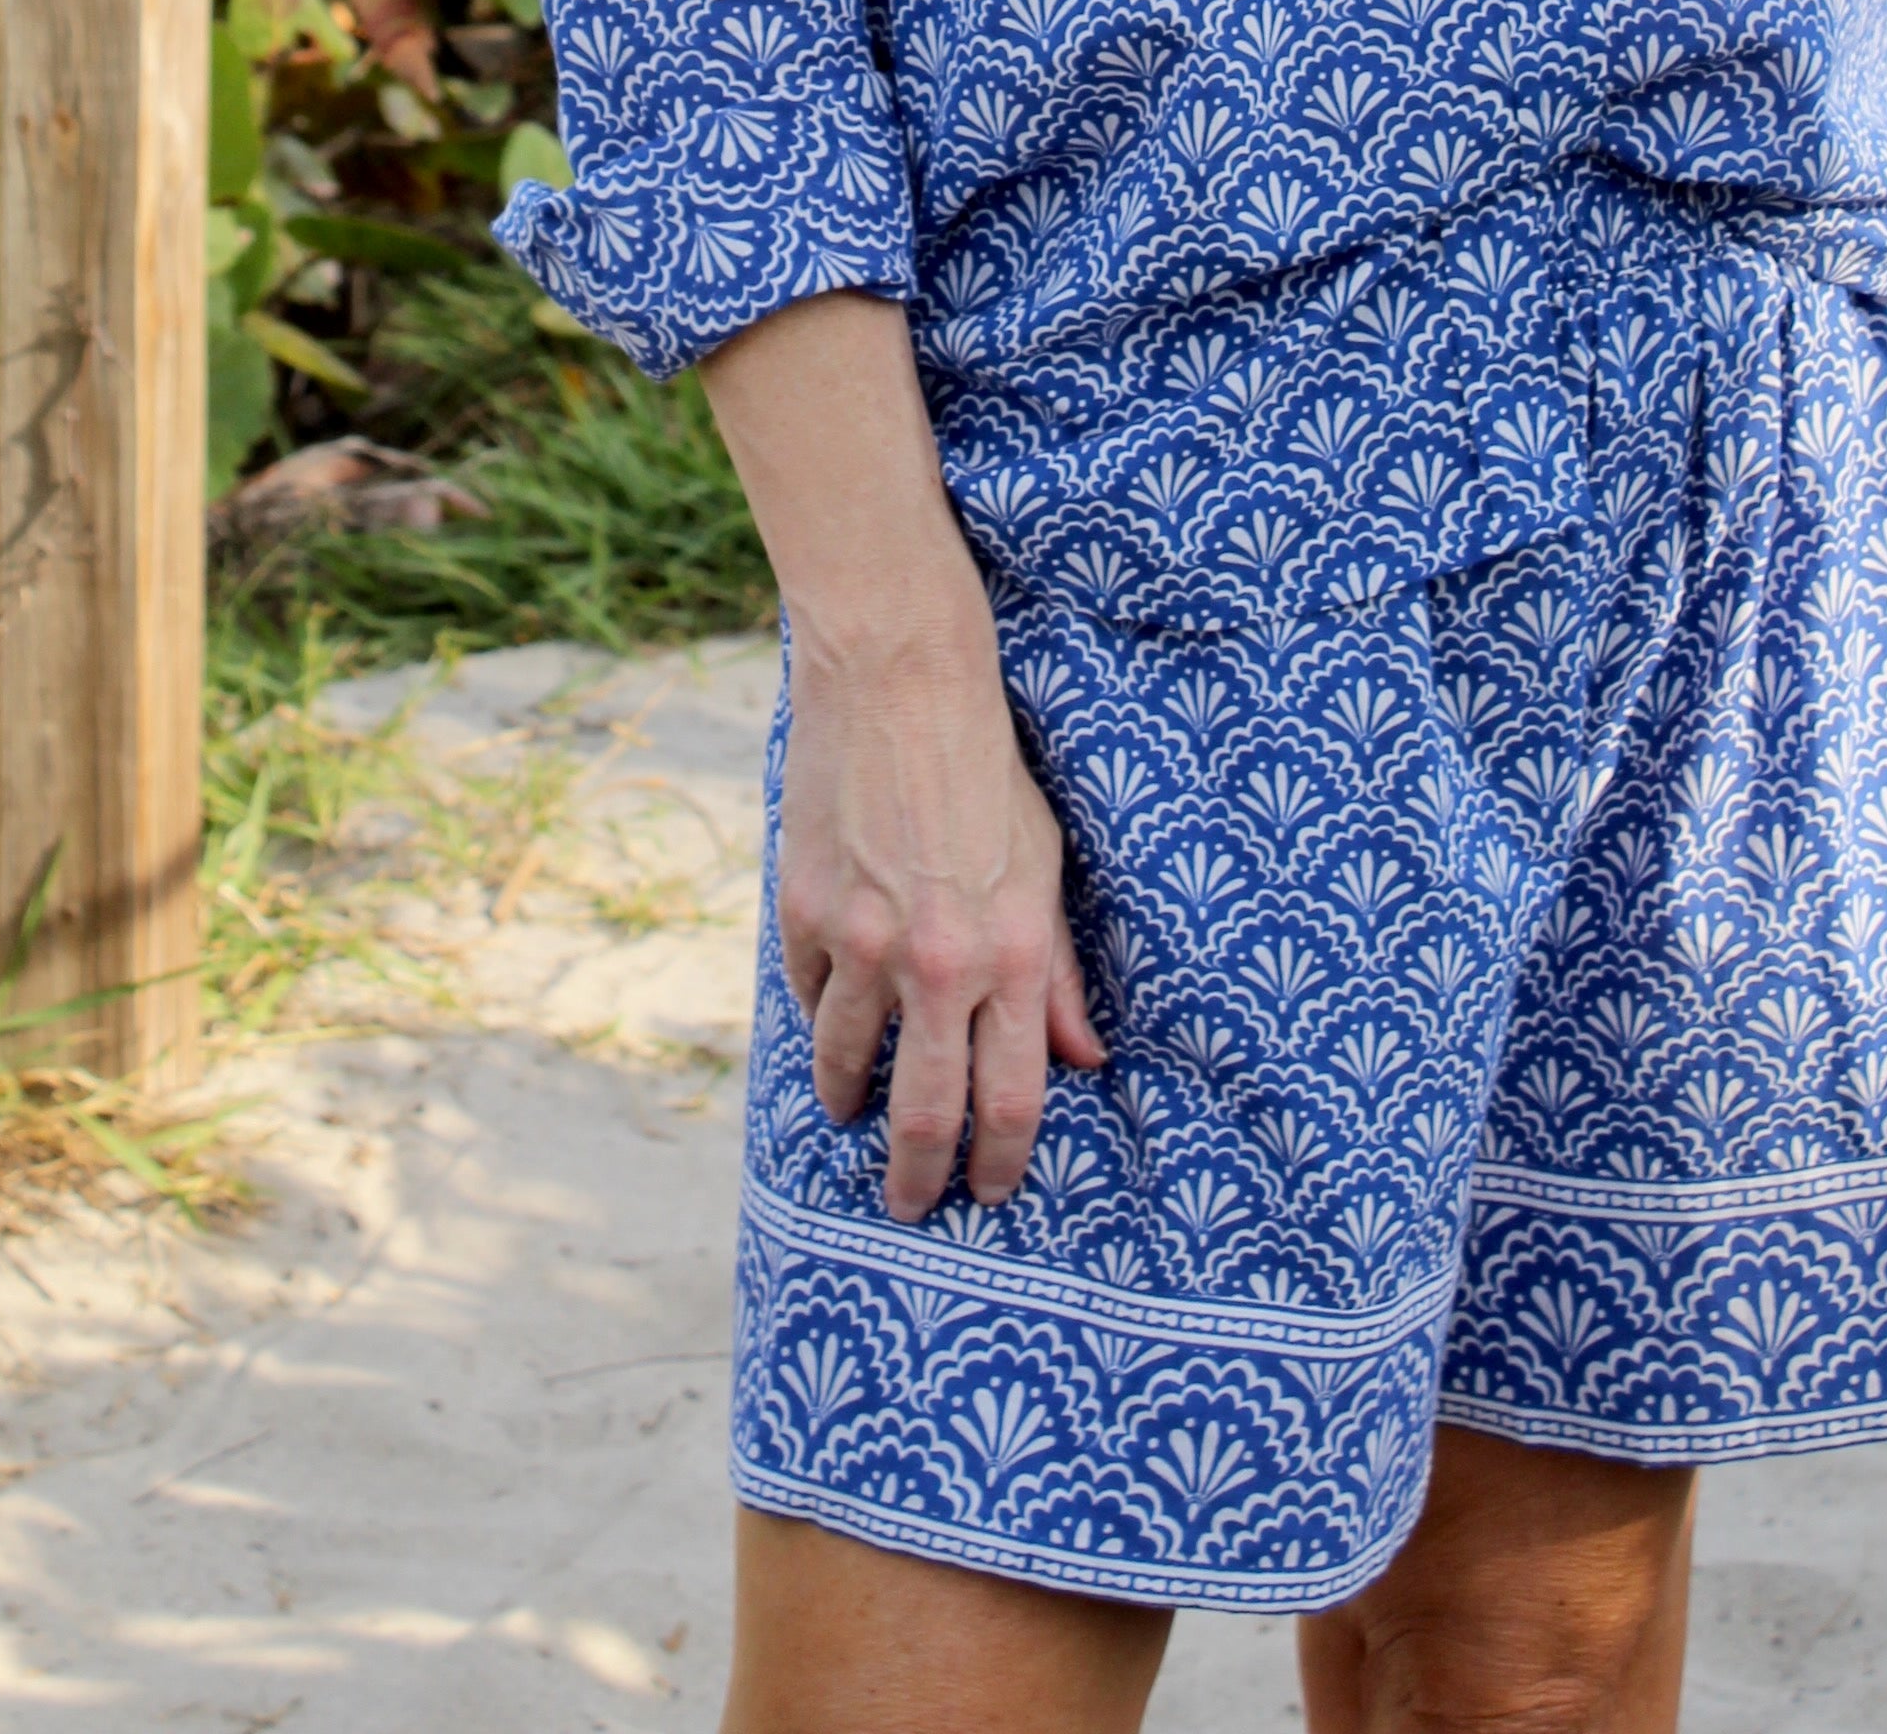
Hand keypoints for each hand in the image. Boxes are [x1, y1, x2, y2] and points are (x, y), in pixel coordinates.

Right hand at [776, 612, 1106, 1220]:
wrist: (899, 680)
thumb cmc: (987, 769)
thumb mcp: (1045, 865)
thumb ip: (1057, 970)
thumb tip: (1083, 1058)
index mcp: (1011, 954)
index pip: (1011, 1100)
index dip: (1002, 1162)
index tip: (991, 1191)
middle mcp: (937, 963)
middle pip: (925, 1113)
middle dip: (917, 1178)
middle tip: (910, 1205)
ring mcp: (862, 942)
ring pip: (844, 1066)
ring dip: (850, 1101)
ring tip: (853, 1112)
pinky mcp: (803, 912)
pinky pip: (806, 994)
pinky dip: (817, 1013)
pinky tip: (826, 1013)